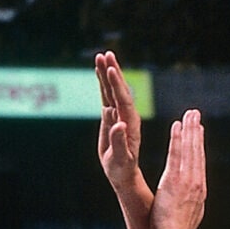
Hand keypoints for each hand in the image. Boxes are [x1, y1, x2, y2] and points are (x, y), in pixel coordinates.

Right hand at [95, 53, 150, 213]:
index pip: (122, 99)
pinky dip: (104, 84)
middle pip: (119, 90)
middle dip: (112, 72)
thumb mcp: (121, 159)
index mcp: (129, 124)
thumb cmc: (122, 169)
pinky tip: (100, 73)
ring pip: (113, 91)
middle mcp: (126, 116)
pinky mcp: (113, 118)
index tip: (110, 68)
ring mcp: (119, 116)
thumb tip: (118, 124)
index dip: (116, 84)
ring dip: (107, 74)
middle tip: (106, 54)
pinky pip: (108, 97)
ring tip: (101, 56)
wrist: (124, 174)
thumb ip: (120, 142)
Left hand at [152, 111, 208, 228]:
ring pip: (190, 150)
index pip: (199, 164)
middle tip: (196, 115)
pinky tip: (177, 126)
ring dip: (190, 130)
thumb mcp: (187, 221)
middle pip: (198, 152)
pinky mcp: (174, 180)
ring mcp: (186, 181)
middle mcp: (196, 183)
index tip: (198, 133)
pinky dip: (178, 139)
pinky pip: (176, 155)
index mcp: (199, 192)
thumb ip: (187, 210)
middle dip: (197, 132)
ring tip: (189, 114)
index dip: (199, 146)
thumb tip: (188, 211)